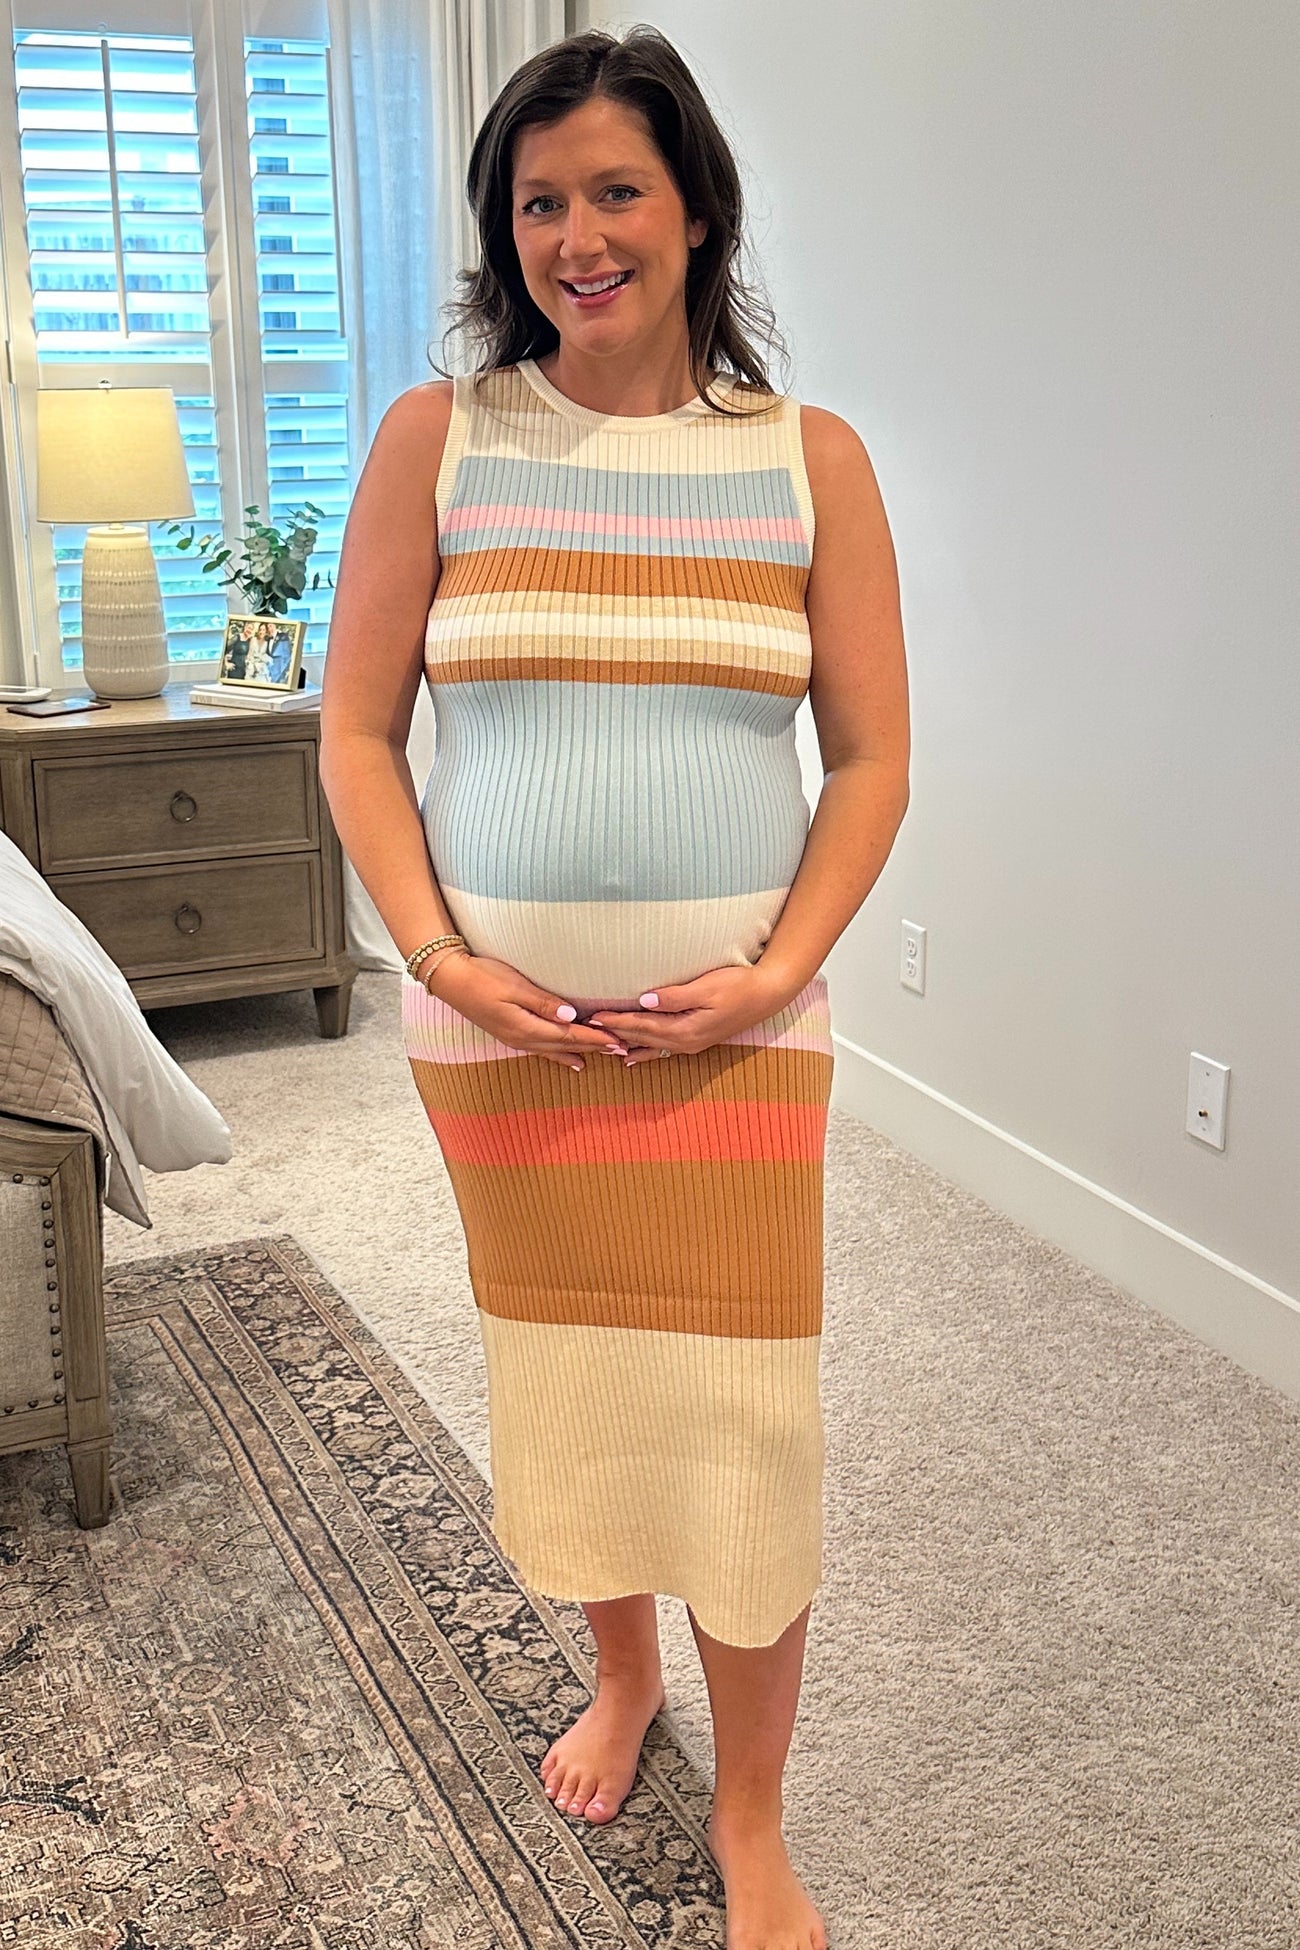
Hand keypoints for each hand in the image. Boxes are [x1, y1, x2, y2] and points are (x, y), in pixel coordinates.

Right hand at [423, 951, 637, 1071]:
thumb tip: (570, 1016)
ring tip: (603, 1057)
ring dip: (580, 1052)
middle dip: (593, 1047)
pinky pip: (543, 1050)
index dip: (594, 1038)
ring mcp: (516, 1039)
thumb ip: (542, 1003)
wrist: (450, 980)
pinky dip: (561, 1055)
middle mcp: (523, 1038)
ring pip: (556, 1050)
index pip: (568, 1034)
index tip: (617, 1040)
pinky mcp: (511, 1034)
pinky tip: (571, 1061)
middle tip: (621, 1049)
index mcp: (526, 1027)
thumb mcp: (514, 986)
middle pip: (565, 1045)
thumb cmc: (483, 976)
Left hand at [586, 963, 797, 1066]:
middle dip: (614, 1032)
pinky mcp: (696, 1039)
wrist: (767, 995)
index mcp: (686, 1028)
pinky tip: (631, 1057)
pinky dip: (644, 1051)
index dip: (616, 1020)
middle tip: (587, 1028)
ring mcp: (691, 1043)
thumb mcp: (707, 987)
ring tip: (602, 1045)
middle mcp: (686, 1041)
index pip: (642, 1025)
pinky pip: (662, 1049)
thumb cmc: (739, 985)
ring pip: (650, 1046)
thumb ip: (675, 996)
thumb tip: (644, 1000)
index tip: (593, 1016)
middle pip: (642, 1038)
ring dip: (626, 1043)